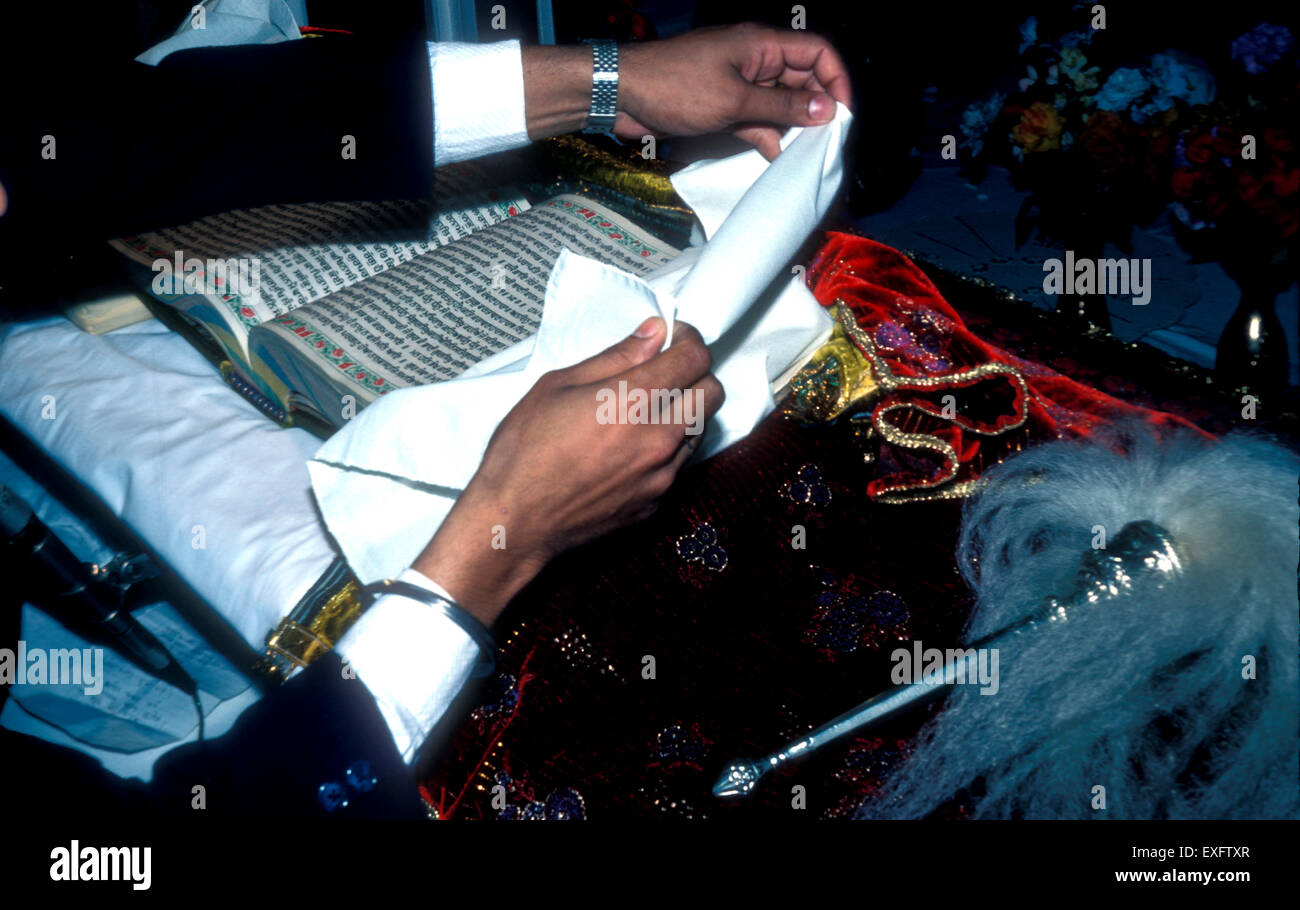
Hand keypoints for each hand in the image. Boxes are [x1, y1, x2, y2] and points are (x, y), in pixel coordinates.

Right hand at [412, 317, 722, 624]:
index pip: (696, 358)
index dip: (688, 339)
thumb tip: (654, 332)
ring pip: (700, 429)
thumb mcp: (557, 385)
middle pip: (713, 392)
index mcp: (632, 402)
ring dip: (684, 411)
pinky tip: (631, 448)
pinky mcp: (658, 502)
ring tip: (643, 412)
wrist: (514, 522)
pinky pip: (681, 464)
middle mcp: (658, 438)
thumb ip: (615, 357)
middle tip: (663, 371)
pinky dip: (668, 448)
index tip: (671, 338)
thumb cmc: (524, 451)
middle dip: (695, 373)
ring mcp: (662, 475)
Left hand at [618, 23, 853, 158]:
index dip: (836, 80)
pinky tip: (775, 158)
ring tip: (805, 156)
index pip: (817, 53)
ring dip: (792, 127)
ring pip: (780, 103)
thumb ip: (780, 108)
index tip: (842, 115)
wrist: (623, 94)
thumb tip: (825, 110)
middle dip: (816, 108)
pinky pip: (756, 119)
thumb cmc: (674, 87)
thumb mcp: (734, 100)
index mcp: (761, 45)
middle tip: (826, 143)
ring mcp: (739, 83)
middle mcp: (755, 61)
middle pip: (802, 80)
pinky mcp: (723, 105)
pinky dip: (767, 136)